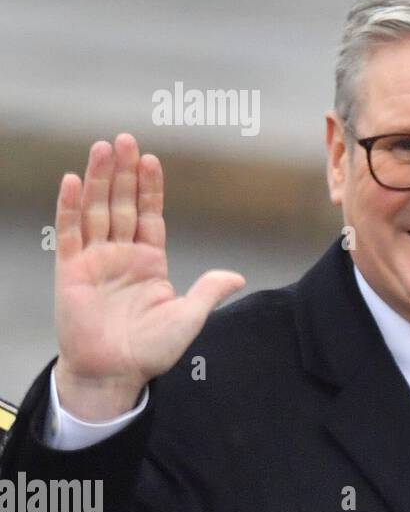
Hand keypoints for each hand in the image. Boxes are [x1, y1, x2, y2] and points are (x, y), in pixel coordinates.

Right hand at [52, 134, 245, 420]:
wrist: (114, 373)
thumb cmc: (151, 350)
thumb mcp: (188, 318)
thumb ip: (208, 291)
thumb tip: (236, 276)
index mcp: (149, 261)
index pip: (149, 214)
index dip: (149, 187)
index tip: (151, 159)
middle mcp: (121, 255)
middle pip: (120, 204)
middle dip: (123, 172)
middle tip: (124, 138)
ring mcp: (94, 261)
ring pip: (96, 210)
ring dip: (98, 179)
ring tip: (102, 148)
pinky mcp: (70, 271)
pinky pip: (70, 233)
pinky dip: (70, 206)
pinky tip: (73, 180)